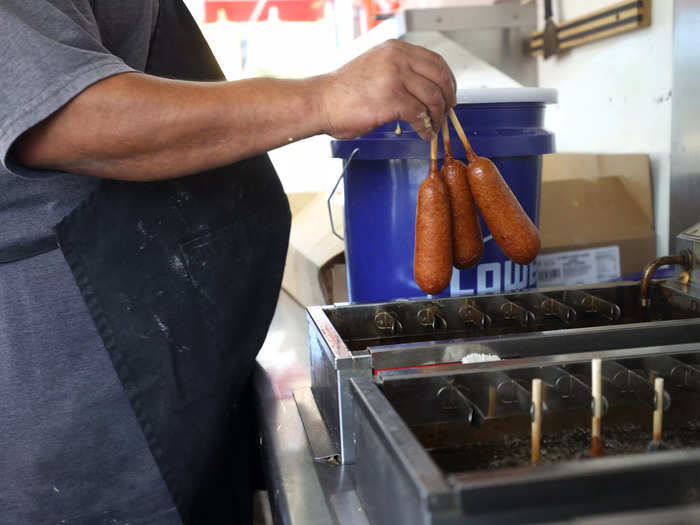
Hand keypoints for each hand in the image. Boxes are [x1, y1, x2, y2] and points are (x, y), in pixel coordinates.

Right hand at [317, 39, 456, 140]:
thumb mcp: (376, 68)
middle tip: (447, 113)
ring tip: (433, 126)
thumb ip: (399, 72)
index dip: (447, 80)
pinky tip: (423, 132)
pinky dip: (425, 126)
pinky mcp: (392, 99)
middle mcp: (398, 58)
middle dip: (447, 99)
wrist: (321, 102)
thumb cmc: (343, 92)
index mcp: (395, 49)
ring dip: (437, 116)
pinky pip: (420, 114)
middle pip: (439, 77)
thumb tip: (423, 89)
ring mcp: (396, 77)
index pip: (435, 61)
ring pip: (433, 97)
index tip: (449, 94)